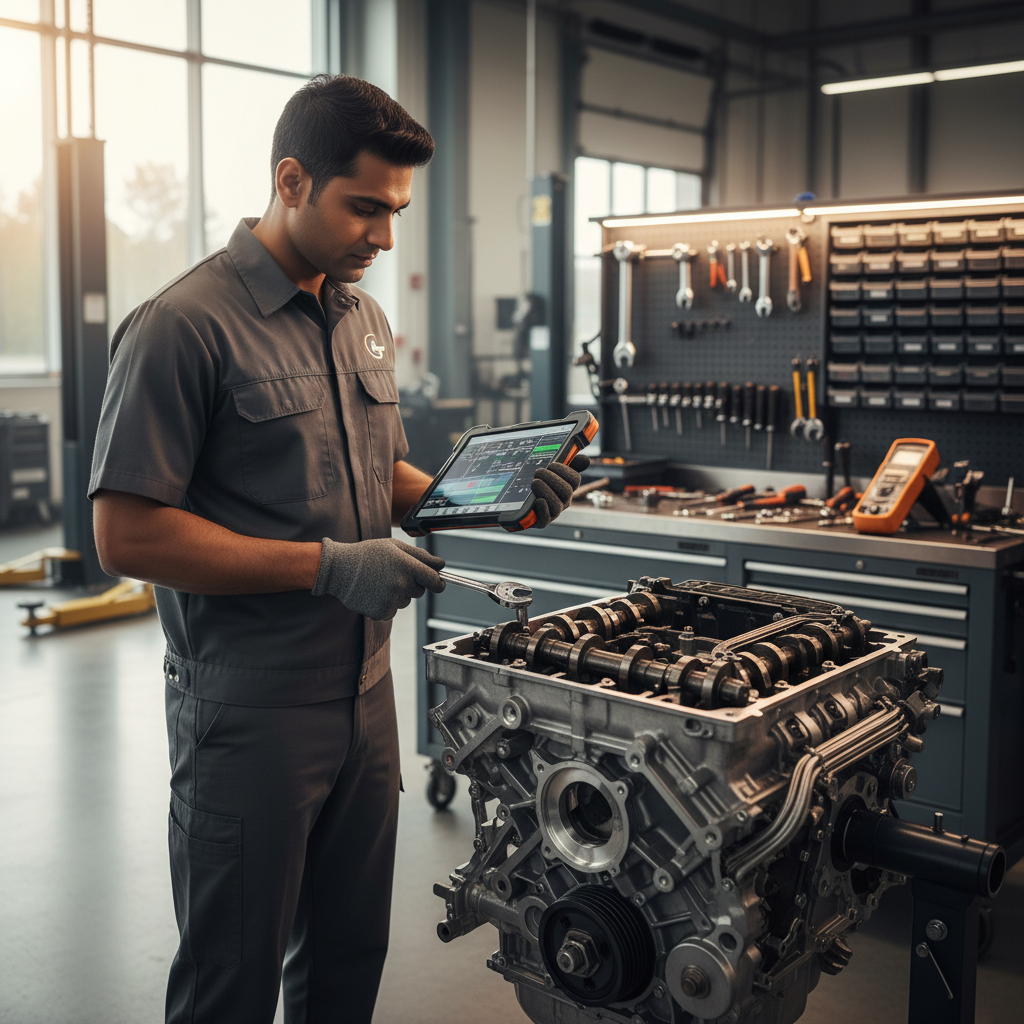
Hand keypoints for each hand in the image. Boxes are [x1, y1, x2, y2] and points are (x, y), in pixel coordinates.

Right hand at [313, 537, 445, 620]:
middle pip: (420, 591)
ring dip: (398, 594)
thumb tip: (441, 565)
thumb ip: (421, 555)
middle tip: (392, 573)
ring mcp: (391, 600)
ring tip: (379, 582)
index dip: (438, 582)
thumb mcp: (394, 546)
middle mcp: (401, 584)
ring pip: (406, 601)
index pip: (435, 581)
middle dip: (412, 583)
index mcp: (407, 565)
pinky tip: (374, 592)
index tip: (438, 583)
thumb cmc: (367, 554)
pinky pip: (393, 611)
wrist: (339, 568)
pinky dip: (386, 605)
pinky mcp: (381, 612)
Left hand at [529, 454, 590, 527]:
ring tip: (534, 482)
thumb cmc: (541, 484)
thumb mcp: (553, 472)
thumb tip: (586, 459)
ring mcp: (554, 513)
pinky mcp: (542, 521)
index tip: (552, 465)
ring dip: (545, 491)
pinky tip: (537, 500)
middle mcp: (564, 501)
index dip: (565, 470)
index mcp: (568, 487)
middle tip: (538, 472)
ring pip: (556, 505)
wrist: (524, 503)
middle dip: (551, 479)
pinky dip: (543, 509)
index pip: (575, 480)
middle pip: (566, 491)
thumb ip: (570, 464)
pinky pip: (545, 519)